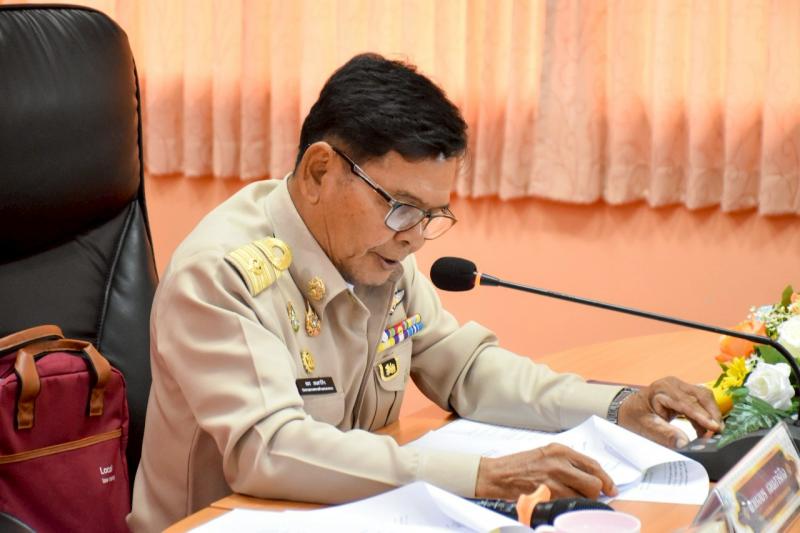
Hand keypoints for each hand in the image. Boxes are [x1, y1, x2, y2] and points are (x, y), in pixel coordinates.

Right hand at [475, 443, 616, 499]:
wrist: (497, 475)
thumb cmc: (519, 465)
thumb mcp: (545, 455)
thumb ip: (567, 462)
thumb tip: (591, 476)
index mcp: (559, 450)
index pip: (593, 465)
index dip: (606, 479)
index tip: (610, 488)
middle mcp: (558, 463)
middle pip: (593, 484)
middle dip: (594, 493)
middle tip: (589, 496)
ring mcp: (552, 480)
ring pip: (582, 498)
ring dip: (580, 502)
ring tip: (568, 498)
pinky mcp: (545, 495)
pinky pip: (567, 505)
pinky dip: (567, 507)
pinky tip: (558, 502)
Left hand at [617, 376, 722, 447]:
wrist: (628, 410)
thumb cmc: (635, 417)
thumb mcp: (647, 428)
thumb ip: (665, 435)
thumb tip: (684, 444)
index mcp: (662, 389)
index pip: (687, 402)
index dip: (702, 416)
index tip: (714, 428)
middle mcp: (674, 384)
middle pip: (701, 396)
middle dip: (712, 414)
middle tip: (719, 433)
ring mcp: (680, 387)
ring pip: (704, 398)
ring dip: (711, 415)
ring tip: (713, 434)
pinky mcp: (684, 393)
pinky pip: (700, 403)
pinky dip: (705, 417)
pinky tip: (704, 431)